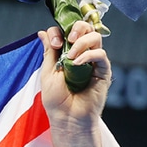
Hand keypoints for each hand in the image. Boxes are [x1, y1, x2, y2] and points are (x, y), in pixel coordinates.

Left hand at [37, 21, 118, 146]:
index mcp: (67, 53)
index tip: (54, 42)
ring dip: (82, 42)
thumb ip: (49, 51)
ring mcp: (93, 62)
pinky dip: (88, 55)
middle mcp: (82, 54)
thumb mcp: (47, 71)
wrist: (67, 117)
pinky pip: (101, 55)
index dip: (60, 31)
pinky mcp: (103, 71)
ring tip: (70, 57)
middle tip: (67, 41)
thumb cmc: (55, 99)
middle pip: (86, 28)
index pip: (68, 30)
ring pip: (96, 37)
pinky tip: (77, 64)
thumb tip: (42, 32)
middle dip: (76, 29)